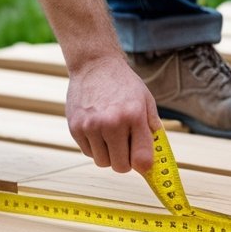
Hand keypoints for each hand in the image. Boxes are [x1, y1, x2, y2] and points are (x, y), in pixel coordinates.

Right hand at [65, 56, 160, 174]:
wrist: (94, 64)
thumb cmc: (123, 84)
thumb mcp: (145, 100)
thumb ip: (152, 128)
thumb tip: (155, 157)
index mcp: (134, 116)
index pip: (142, 160)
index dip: (143, 165)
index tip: (142, 162)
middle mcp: (112, 123)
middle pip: (121, 167)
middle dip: (125, 162)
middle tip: (125, 148)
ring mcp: (91, 126)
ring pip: (102, 162)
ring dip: (108, 155)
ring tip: (111, 137)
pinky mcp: (75, 127)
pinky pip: (88, 153)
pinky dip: (94, 148)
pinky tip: (98, 131)